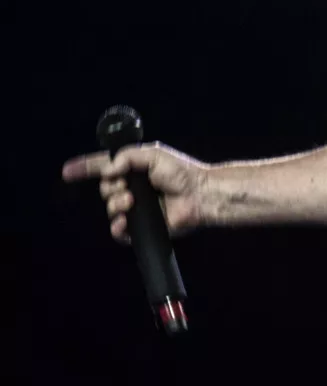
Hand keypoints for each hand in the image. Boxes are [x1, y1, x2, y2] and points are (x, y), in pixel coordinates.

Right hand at [61, 144, 208, 243]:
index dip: (85, 168)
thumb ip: (127, 156)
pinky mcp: (142, 227)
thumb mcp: (153, 154)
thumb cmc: (182, 172)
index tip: (67, 171)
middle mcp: (133, 189)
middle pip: (105, 189)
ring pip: (110, 209)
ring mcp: (137, 209)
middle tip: (128, 187)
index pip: (104, 168)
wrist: (199, 194)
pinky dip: (118, 227)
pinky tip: (124, 220)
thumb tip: (108, 170)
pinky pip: (119, 232)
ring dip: (116, 204)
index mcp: (134, 171)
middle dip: (111, 187)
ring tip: (132, 201)